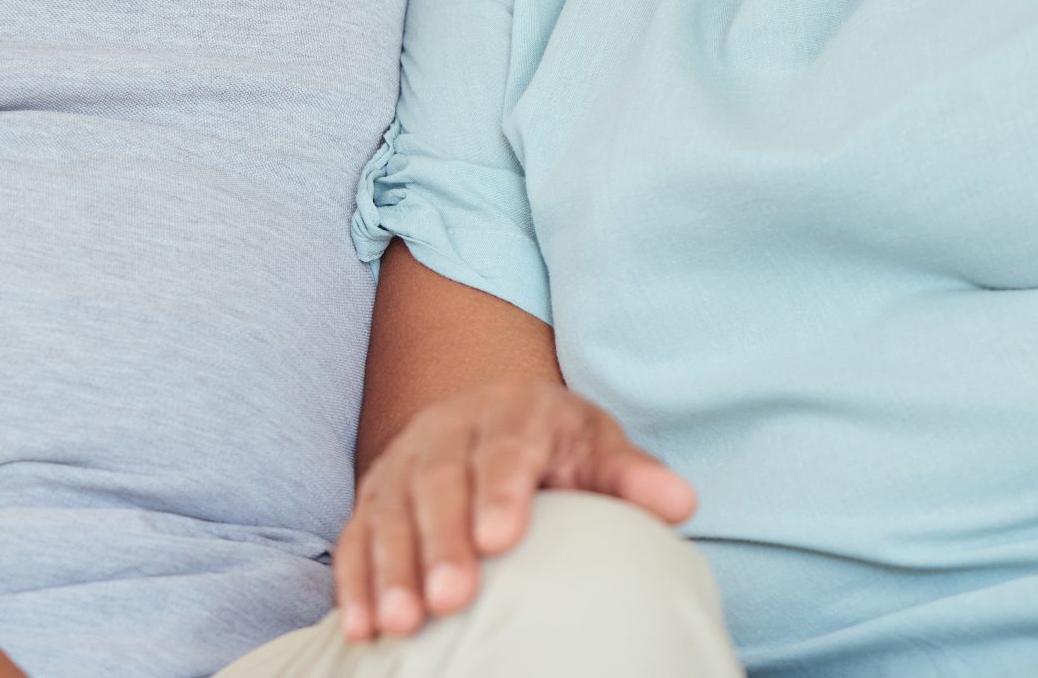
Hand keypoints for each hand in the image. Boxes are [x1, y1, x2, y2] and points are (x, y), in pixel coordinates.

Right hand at [332, 382, 694, 641]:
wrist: (498, 414)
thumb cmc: (560, 445)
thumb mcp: (599, 447)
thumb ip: (633, 475)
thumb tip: (682, 502)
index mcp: (513, 411)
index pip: (505, 449)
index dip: (500, 491)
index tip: (502, 538)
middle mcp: (450, 428)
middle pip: (440, 481)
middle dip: (442, 540)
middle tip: (453, 598)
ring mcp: (405, 461)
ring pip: (391, 510)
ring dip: (393, 568)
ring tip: (404, 622)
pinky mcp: (375, 495)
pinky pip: (356, 535)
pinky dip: (355, 581)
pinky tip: (363, 627)